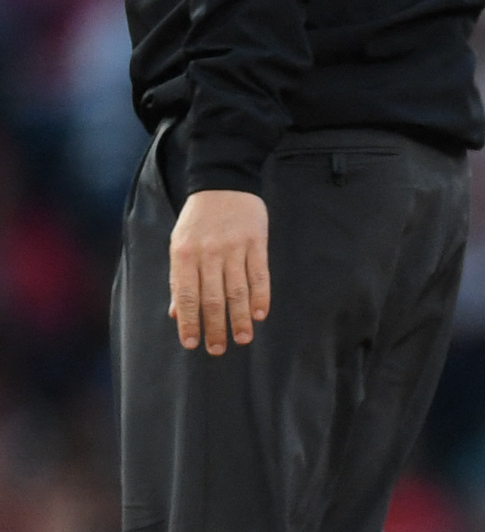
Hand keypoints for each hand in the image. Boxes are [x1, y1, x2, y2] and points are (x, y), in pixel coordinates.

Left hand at [168, 189, 270, 353]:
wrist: (222, 182)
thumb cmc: (198, 220)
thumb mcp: (180, 245)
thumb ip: (179, 279)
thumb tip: (176, 313)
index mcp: (184, 254)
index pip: (186, 295)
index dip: (189, 321)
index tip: (192, 344)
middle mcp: (208, 253)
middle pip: (212, 298)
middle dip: (215, 327)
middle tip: (218, 349)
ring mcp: (233, 248)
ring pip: (237, 291)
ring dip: (240, 318)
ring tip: (243, 339)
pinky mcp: (256, 243)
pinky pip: (259, 275)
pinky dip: (260, 296)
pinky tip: (260, 314)